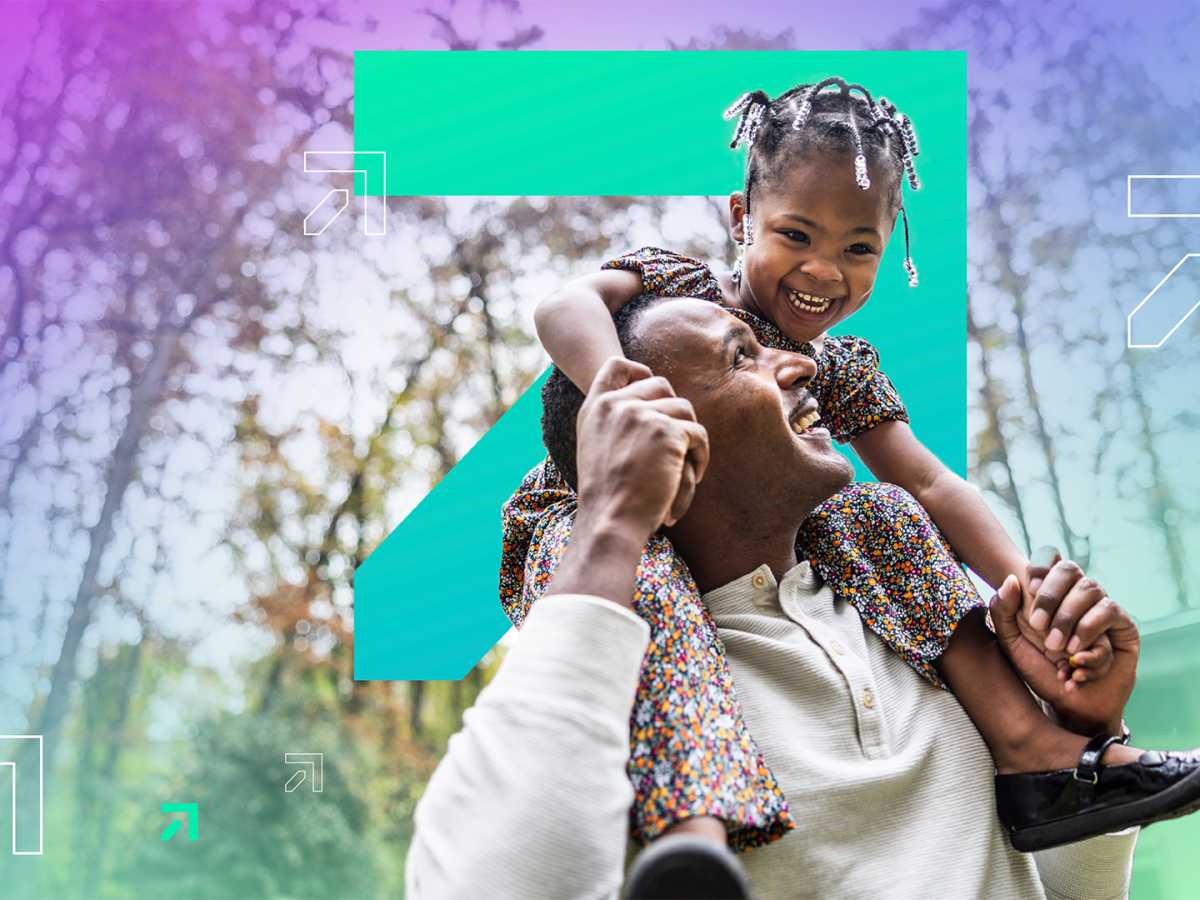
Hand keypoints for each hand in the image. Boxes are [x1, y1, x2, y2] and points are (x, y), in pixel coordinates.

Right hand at [575, 356, 708, 532]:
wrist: (610, 521)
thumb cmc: (607, 497)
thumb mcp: (595, 449)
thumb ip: (612, 423)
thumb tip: (649, 407)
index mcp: (595, 408)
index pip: (616, 366)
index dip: (639, 371)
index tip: (653, 391)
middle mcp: (617, 405)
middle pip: (661, 384)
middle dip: (674, 410)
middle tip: (678, 441)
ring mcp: (642, 415)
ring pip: (684, 409)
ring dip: (690, 436)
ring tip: (686, 464)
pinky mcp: (668, 432)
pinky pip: (698, 434)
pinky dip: (701, 456)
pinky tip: (694, 476)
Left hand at [991, 575, 1138, 736]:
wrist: (1068, 704)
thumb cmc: (1039, 669)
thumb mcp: (1011, 643)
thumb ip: (1002, 611)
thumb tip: (1012, 579)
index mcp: (1049, 592)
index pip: (1050, 557)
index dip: (1041, 566)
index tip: (1030, 588)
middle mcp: (1077, 594)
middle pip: (1070, 570)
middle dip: (1051, 598)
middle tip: (1038, 628)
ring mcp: (1102, 608)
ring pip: (1093, 590)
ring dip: (1071, 621)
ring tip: (1059, 651)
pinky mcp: (1124, 626)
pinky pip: (1111, 615)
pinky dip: (1092, 641)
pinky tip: (1076, 665)